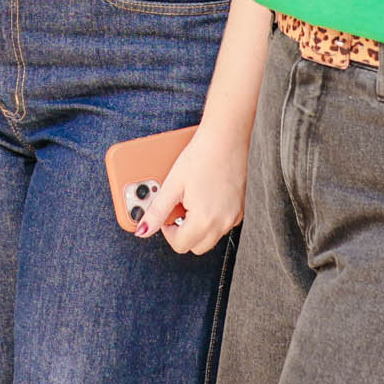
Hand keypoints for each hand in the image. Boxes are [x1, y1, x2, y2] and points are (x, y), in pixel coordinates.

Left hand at [139, 129, 246, 254]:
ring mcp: (234, 216)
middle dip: (183, 233)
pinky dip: (211, 219)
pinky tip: (204, 199)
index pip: (181, 245)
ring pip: (210, 237)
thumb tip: (143, 231)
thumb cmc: (200, 156)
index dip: (167, 232)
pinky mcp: (240, 209)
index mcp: (205, 220)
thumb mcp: (172, 185)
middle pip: (197, 246)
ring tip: (190, 202)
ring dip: (197, 227)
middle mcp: (223, 223)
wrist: (226, 137)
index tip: (165, 217)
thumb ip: (157, 212)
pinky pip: (222, 225)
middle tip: (177, 211)